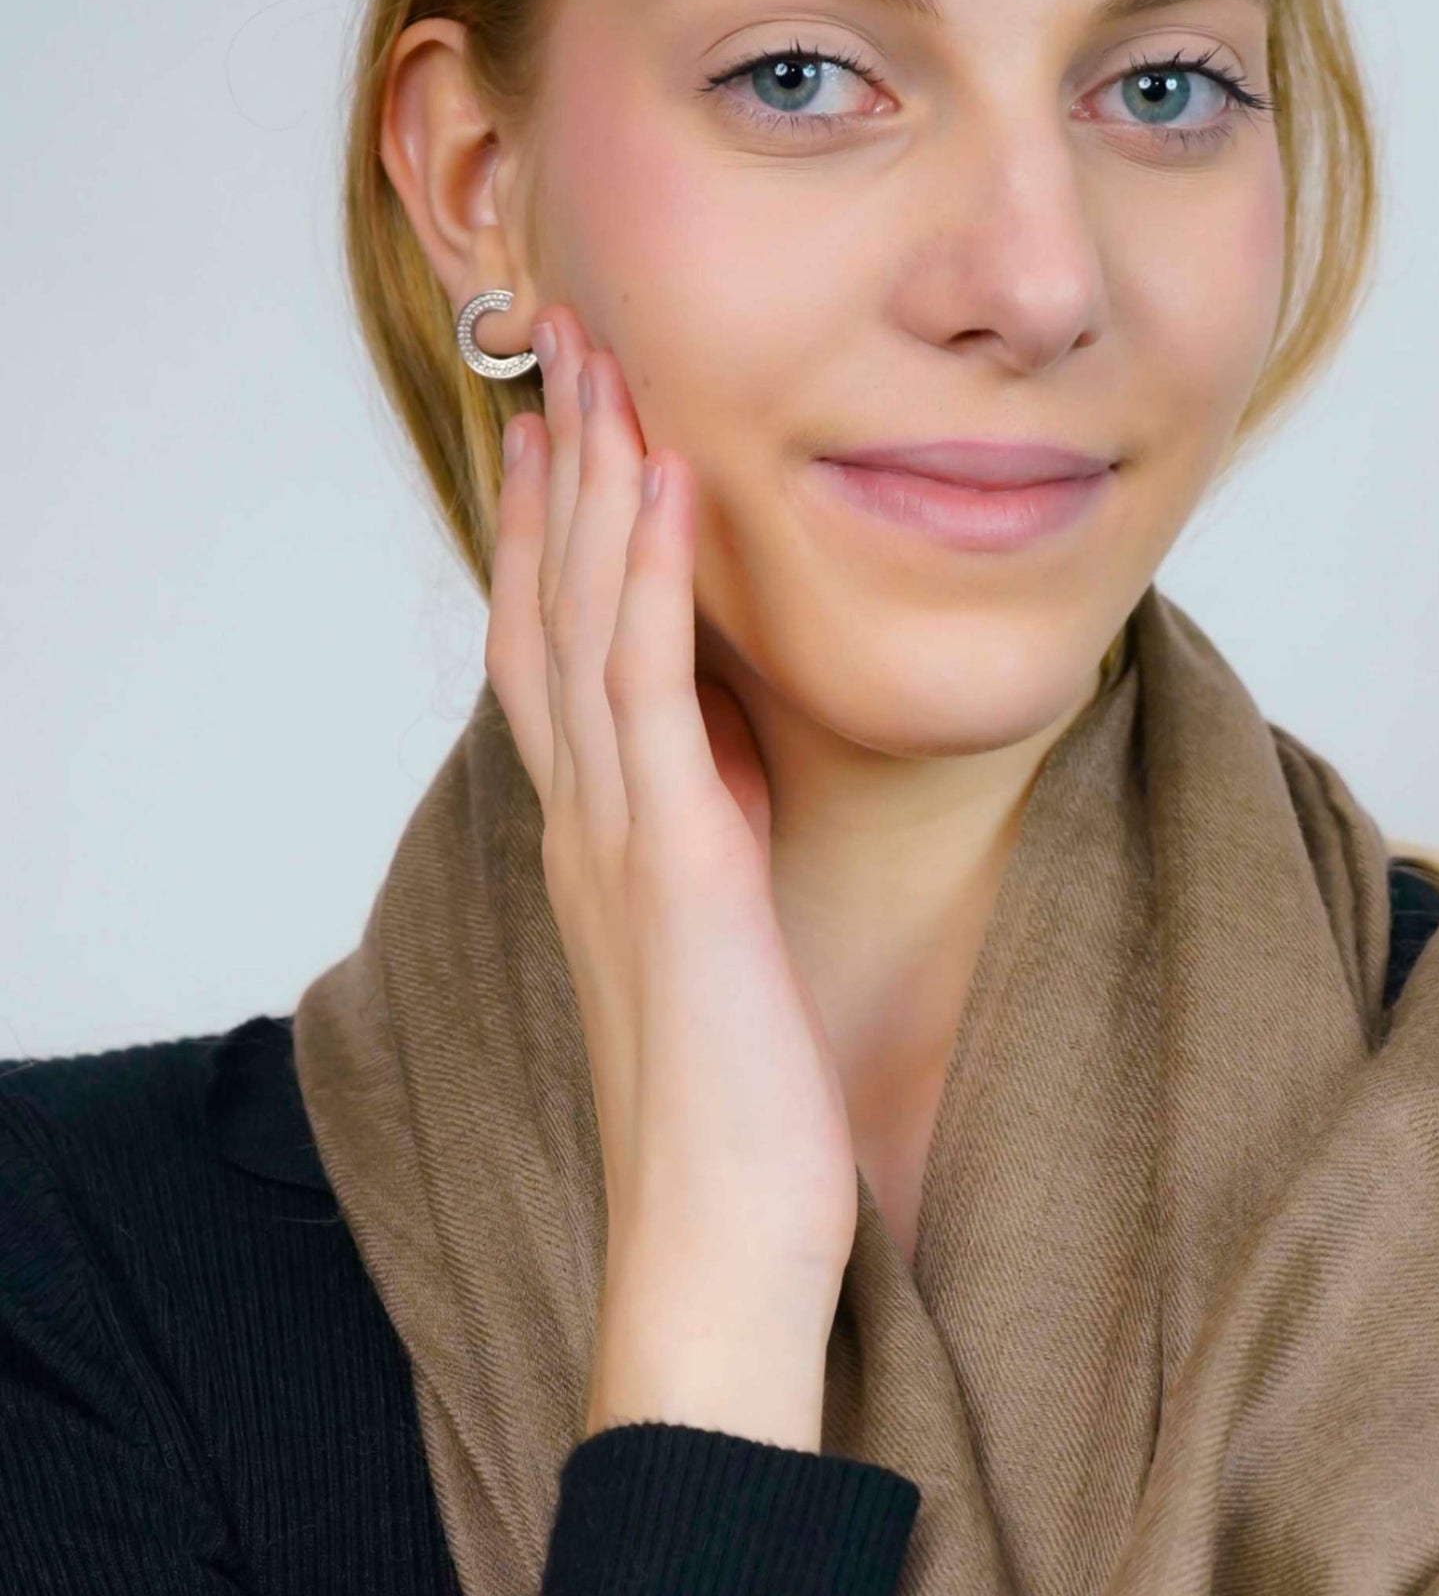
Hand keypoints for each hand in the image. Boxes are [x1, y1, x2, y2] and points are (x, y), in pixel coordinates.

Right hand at [485, 304, 859, 1448]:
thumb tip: (732, 788)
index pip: (553, 664)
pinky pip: (647, 684)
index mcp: (598, 853)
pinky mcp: (672, 860)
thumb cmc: (734, 1134)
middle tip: (565, 349)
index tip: (563, 439)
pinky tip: (667, 481)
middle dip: (558, 475)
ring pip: (582, 620)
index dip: (550, 544)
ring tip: (603, 364)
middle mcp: (585, 828)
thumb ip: (710, 868)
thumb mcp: (723, 966)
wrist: (715, 1246)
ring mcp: (615, 838)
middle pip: (547, 612)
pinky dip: (647, 574)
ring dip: (594, 482)